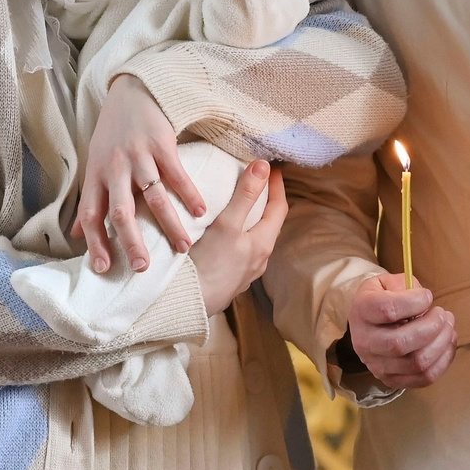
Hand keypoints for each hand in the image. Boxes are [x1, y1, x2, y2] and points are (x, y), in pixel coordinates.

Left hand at [73, 74, 206, 272]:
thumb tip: (77, 235)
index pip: (91, 214)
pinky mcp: (161, 144)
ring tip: (182, 248)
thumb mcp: (95, 165)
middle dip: (131, 241)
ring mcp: (138, 156)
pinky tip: (200, 212)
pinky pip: (177, 174)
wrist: (131, 92)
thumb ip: (90, 200)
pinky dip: (189, 194)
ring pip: (153, 197)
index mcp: (96, 176)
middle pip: (120, 211)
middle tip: (143, 267)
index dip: (95, 242)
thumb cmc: (112, 135)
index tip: (103, 269)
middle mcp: (114, 169)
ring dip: (169, 225)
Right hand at [188, 161, 285, 315]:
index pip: (279, 208)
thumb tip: (264, 166)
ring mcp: (246, 271)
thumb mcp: (228, 224)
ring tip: (241, 205)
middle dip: (266, 202)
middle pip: (269, 224)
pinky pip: (241, 251)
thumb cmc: (210, 264)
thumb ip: (245, 195)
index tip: (274, 167)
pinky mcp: (230, 279)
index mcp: (264, 243)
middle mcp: (259, 259)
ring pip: (255, 239)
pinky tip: (225, 235)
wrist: (190, 303)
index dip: (277, 186)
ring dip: (252, 220)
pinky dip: (239, 235)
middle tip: (258, 182)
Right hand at [344, 273, 456, 390]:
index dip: (415, 302)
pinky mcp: (391, 380)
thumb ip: (404, 286)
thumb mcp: (386, 282)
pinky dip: (443, 361)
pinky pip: (424, 378)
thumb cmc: (382, 298)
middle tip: (443, 314)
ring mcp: (377, 365)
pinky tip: (447, 344)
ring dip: (441, 344)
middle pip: (401, 343)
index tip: (427, 296)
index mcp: (362, 311)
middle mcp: (365, 342)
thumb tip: (424, 301)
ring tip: (449, 327)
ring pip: (416, 363)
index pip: (388, 310)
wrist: (367, 322)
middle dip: (432, 327)